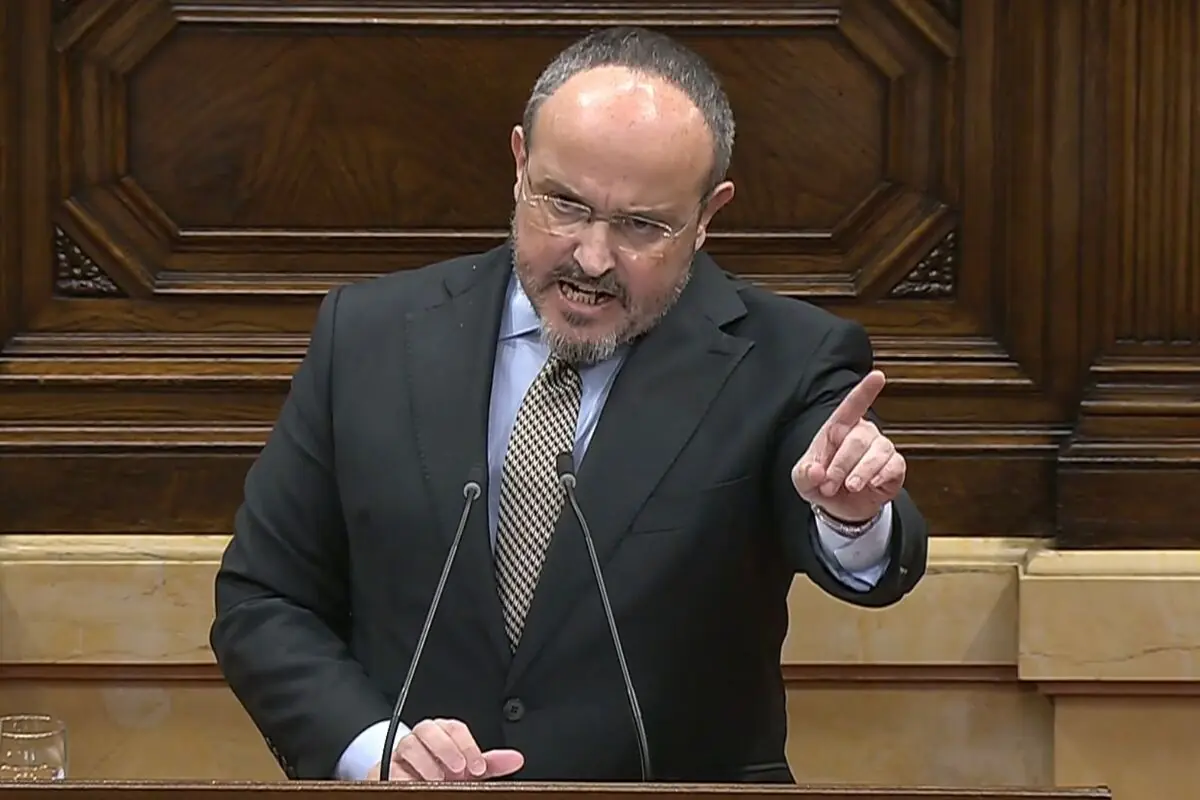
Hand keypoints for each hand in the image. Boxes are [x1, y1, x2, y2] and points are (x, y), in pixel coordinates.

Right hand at [366, 718, 523, 781]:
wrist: (413, 782)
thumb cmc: (444, 771)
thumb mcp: (468, 769)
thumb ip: (489, 763)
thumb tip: (516, 759)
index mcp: (444, 732)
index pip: (455, 728)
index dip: (467, 746)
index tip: (477, 767)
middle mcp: (422, 737)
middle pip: (429, 729)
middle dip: (445, 749)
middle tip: (458, 771)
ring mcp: (402, 750)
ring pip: (409, 744)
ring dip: (426, 763)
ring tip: (437, 780)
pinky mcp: (385, 767)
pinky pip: (391, 766)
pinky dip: (405, 776)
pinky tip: (417, 784)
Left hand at [791, 370, 904, 522]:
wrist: (838, 507)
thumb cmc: (820, 483)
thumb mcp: (802, 479)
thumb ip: (804, 474)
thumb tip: (816, 471)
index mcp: (838, 428)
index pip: (852, 406)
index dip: (865, 390)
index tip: (878, 376)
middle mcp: (863, 433)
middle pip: (858, 439)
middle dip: (842, 465)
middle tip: (829, 485)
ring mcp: (880, 448)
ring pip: (879, 452)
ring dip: (861, 473)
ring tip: (849, 487)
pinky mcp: (894, 467)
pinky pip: (894, 466)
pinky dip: (882, 476)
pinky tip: (872, 485)